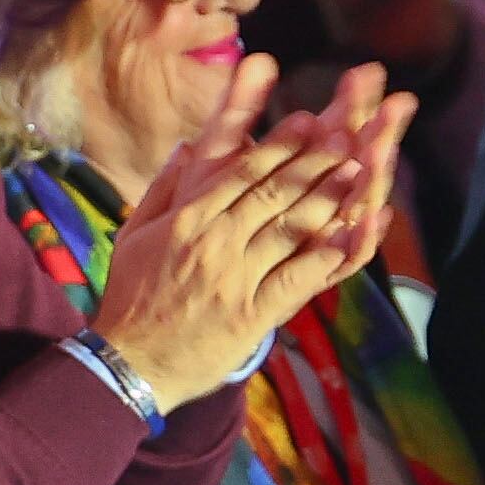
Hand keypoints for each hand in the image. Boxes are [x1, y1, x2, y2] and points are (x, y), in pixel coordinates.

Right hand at [91, 57, 407, 401]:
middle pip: (270, 194)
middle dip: (311, 162)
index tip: (306, 121)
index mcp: (186, 221)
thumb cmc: (131, 298)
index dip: (277, 145)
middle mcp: (212, 244)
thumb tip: (187, 147)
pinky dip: (322, 256)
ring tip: (356, 171)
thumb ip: (164, 189)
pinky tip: (347, 235)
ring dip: (325, 198)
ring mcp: (234, 279)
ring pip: (287, 229)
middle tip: (343, 137)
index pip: (239, 173)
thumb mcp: (135, 235)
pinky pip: (293, 279)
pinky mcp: (250, 315)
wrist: (128, 364)